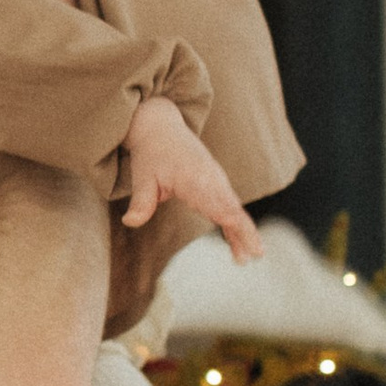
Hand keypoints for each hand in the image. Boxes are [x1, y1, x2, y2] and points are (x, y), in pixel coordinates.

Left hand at [121, 94, 261, 257]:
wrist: (160, 128)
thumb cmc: (151, 154)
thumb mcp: (142, 177)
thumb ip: (141, 201)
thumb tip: (129, 222)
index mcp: (196, 179)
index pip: (221, 205)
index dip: (235, 223)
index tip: (245, 240)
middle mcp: (212, 179)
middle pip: (233, 209)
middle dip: (246, 232)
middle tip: (256, 255)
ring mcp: (216, 179)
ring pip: (234, 208)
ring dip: (243, 231)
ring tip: (248, 258)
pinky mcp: (216, 182)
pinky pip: (229, 205)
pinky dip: (235, 223)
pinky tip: (238, 244)